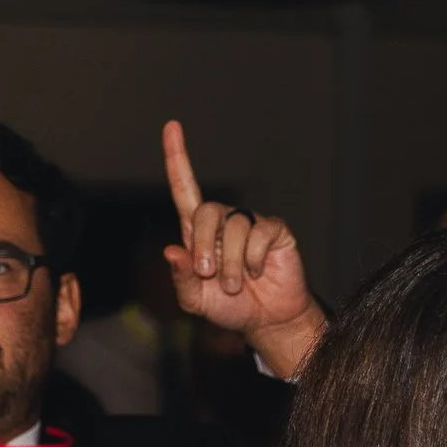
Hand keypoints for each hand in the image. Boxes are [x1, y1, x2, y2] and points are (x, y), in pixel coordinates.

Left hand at [161, 120, 324, 377]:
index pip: (185, 188)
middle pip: (205, 211)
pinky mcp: (275, 230)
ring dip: (231, 262)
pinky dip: (254, 258)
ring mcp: (250, 224)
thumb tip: (171, 251)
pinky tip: (257, 272)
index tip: (171, 127)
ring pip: (233, 227)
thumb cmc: (228, 307)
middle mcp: (223, 222)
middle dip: (203, 245)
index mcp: (197, 232)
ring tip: (235, 285)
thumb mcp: (196, 300)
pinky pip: (260, 233)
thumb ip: (181, 279)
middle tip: (209, 274)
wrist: (266, 319)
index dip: (177, 158)